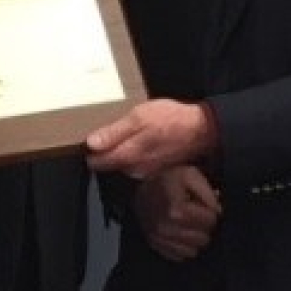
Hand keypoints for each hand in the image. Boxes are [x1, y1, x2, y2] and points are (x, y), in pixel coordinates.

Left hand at [84, 99, 215, 178]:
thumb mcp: (138, 117)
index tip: (95, 137)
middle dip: (108, 149)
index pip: (96, 163)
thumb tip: (90, 144)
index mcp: (126, 157)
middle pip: (109, 163)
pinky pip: (136, 164)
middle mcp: (133, 170)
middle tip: (118, 130)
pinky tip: (143, 140)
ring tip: (132, 133)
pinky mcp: (154, 171)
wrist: (200, 130)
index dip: (92, 150)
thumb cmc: (168, 120)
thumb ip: (113, 133)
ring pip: (122, 164)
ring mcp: (145, 172)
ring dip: (122, 151)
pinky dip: (135, 153)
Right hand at [133, 166, 221, 261]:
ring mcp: (160, 239)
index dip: (209, 211)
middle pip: (203, 239)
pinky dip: (182, 246)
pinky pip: (180, 256)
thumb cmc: (167, 181)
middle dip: (202, 227)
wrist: (142, 189)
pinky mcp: (156, 246)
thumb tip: (219, 211)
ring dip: (193, 238)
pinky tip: (178, 231)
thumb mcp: (189, 174)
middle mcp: (166, 228)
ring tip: (186, 222)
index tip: (200, 204)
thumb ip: (208, 192)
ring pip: (193, 251)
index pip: (211, 221)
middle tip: (194, 213)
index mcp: (176, 210)